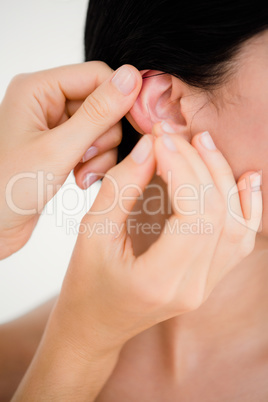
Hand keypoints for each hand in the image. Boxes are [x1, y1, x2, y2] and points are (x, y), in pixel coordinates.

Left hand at [0, 62, 141, 258]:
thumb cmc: (9, 188)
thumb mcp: (59, 150)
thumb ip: (98, 114)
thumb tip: (131, 78)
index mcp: (37, 89)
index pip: (97, 76)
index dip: (122, 98)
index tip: (141, 124)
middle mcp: (46, 102)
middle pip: (103, 103)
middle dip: (104, 135)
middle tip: (87, 158)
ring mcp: (55, 126)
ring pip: (102, 127)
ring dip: (100, 154)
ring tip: (81, 174)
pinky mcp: (61, 147)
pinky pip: (94, 146)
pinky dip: (94, 164)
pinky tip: (79, 179)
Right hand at [55, 124, 261, 350]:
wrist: (96, 324)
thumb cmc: (85, 282)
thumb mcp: (92, 232)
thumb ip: (122, 187)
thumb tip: (151, 146)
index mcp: (159, 280)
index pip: (192, 214)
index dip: (181, 168)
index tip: (159, 139)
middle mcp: (193, 287)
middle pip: (217, 213)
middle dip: (198, 164)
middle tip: (173, 135)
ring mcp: (207, 285)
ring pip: (236, 224)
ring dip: (222, 177)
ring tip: (203, 143)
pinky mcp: (210, 278)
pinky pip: (241, 240)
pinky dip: (246, 205)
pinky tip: (246, 178)